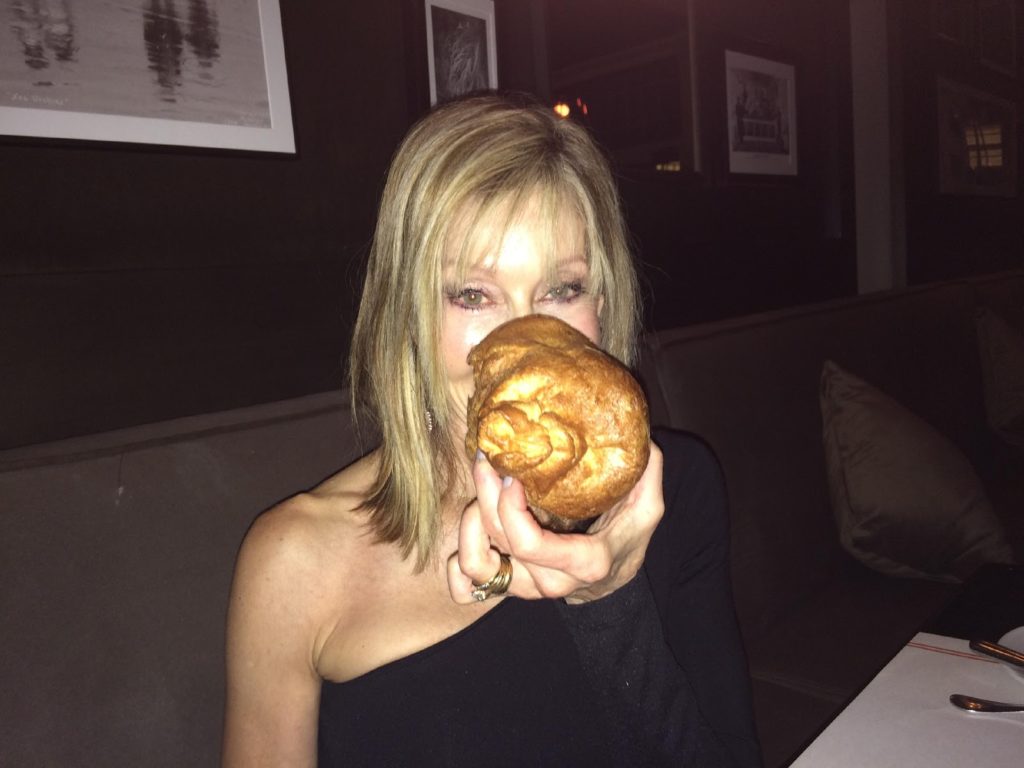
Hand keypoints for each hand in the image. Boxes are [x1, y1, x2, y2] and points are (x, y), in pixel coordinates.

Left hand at [447, 443, 663, 603]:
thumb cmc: (626, 540)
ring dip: (469, 527)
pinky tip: (470, 532)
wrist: (612, 580)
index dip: (509, 508)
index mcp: (583, 561)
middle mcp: (550, 580)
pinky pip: (464, 589)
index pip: (530, 544)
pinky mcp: (507, 587)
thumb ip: (648, 473)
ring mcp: (526, 587)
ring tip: (479, 495)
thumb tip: (640, 437)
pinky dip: (457, 566)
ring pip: (477, 566)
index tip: (512, 474)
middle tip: (486, 460)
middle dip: (484, 496)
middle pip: (500, 543)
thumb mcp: (647, 510)